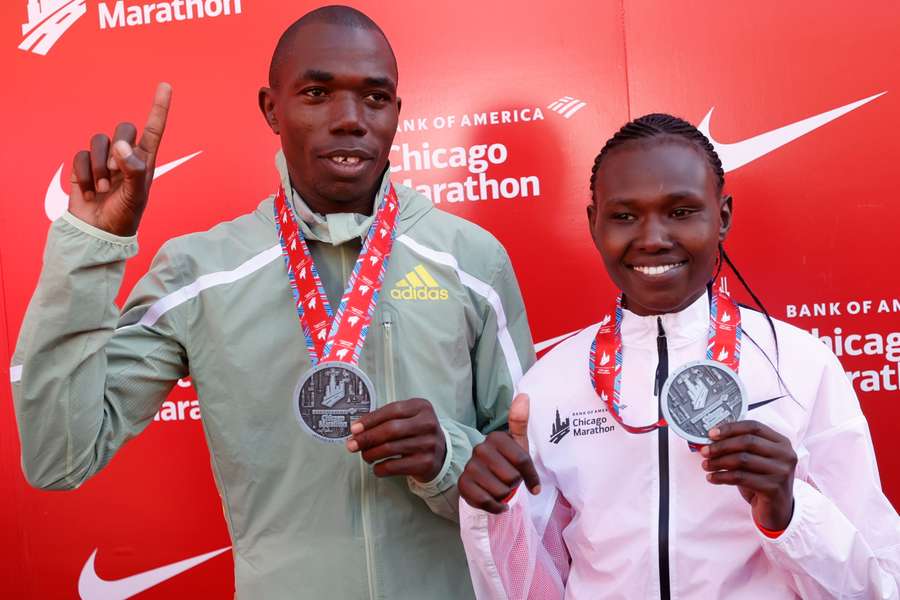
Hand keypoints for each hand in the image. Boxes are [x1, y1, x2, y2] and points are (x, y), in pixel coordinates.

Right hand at [68, 83, 171, 235]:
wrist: (98, 233)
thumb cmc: (124, 216)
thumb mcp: (136, 196)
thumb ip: (134, 169)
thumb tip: (122, 145)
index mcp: (146, 161)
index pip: (154, 129)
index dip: (159, 108)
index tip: (165, 86)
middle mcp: (127, 156)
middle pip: (123, 128)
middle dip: (119, 147)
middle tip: (117, 172)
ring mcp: (105, 160)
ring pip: (99, 140)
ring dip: (100, 165)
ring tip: (104, 188)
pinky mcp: (84, 166)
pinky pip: (81, 155)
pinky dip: (84, 174)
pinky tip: (90, 191)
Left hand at [346, 397, 445, 482]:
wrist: (440, 454)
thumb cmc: (417, 434)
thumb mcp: (408, 419)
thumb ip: (386, 420)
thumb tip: (358, 430)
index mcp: (421, 407)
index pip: (392, 410)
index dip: (370, 419)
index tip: (355, 428)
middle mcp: (427, 424)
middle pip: (390, 429)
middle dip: (367, 438)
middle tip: (352, 444)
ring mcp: (428, 444)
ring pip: (390, 448)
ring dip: (371, 453)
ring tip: (365, 455)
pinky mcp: (426, 463)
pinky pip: (395, 466)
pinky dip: (380, 468)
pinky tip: (376, 467)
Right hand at [458, 393, 540, 513]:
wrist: (486, 482)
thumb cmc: (507, 463)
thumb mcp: (518, 444)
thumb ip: (520, 421)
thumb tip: (523, 395)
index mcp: (495, 437)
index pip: (522, 460)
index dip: (531, 476)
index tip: (533, 484)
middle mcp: (480, 449)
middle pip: (511, 477)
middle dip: (515, 485)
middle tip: (509, 482)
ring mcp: (470, 467)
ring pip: (500, 490)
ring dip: (505, 496)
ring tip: (501, 489)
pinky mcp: (463, 485)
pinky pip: (486, 502)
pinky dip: (496, 507)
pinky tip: (497, 503)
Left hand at [701, 420, 796, 529]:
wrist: (776, 510)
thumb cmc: (761, 481)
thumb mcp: (754, 460)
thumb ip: (739, 447)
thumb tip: (711, 439)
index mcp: (781, 442)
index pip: (754, 426)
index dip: (730, 428)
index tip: (711, 433)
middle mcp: (785, 455)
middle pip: (747, 442)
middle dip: (721, 446)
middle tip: (705, 451)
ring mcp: (781, 472)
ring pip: (743, 460)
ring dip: (719, 461)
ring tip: (705, 465)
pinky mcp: (773, 488)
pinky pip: (741, 478)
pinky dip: (722, 476)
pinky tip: (712, 478)